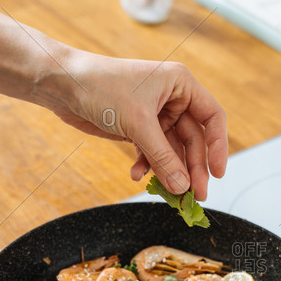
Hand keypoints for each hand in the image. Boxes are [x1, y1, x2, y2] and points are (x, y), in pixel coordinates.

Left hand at [44, 53, 227, 200]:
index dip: (218, 147)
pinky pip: (152, 153)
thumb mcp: (138, 124)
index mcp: (180, 85)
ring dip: (170, 172)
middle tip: (195, 196)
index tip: (218, 173)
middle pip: (192, 141)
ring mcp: (154, 116)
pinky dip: (147, 166)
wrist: (62, 84)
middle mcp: (171, 99)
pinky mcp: (137, 129)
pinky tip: (137, 175)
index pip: (212, 118)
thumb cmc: (101, 87)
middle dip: (192, 168)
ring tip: (170, 195)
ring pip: (172, 151)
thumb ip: (163, 157)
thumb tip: (182, 186)